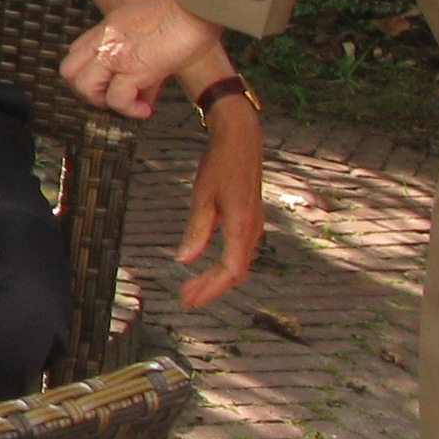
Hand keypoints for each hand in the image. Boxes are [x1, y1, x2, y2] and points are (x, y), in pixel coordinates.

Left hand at [59, 0, 221, 122]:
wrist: (198, 6)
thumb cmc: (186, 16)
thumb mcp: (152, 34)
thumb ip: (141, 61)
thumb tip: (144, 93)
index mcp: (109, 28)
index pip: (77, 52)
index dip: (88, 73)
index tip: (108, 84)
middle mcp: (106, 40)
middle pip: (69, 71)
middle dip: (87, 91)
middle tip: (111, 98)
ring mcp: (116, 54)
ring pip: (84, 86)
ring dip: (103, 102)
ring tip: (127, 105)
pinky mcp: (134, 68)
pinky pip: (117, 99)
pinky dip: (129, 110)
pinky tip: (144, 110)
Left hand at [176, 99, 265, 307]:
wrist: (241, 138)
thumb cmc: (220, 164)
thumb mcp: (202, 196)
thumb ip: (196, 231)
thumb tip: (184, 261)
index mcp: (242, 226)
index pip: (230, 271)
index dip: (210, 289)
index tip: (189, 299)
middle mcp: (253, 229)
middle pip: (234, 271)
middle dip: (210, 288)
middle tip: (185, 299)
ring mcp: (254, 224)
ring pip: (237, 262)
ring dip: (214, 277)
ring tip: (191, 287)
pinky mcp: (250, 218)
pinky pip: (238, 250)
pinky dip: (221, 263)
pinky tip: (206, 265)